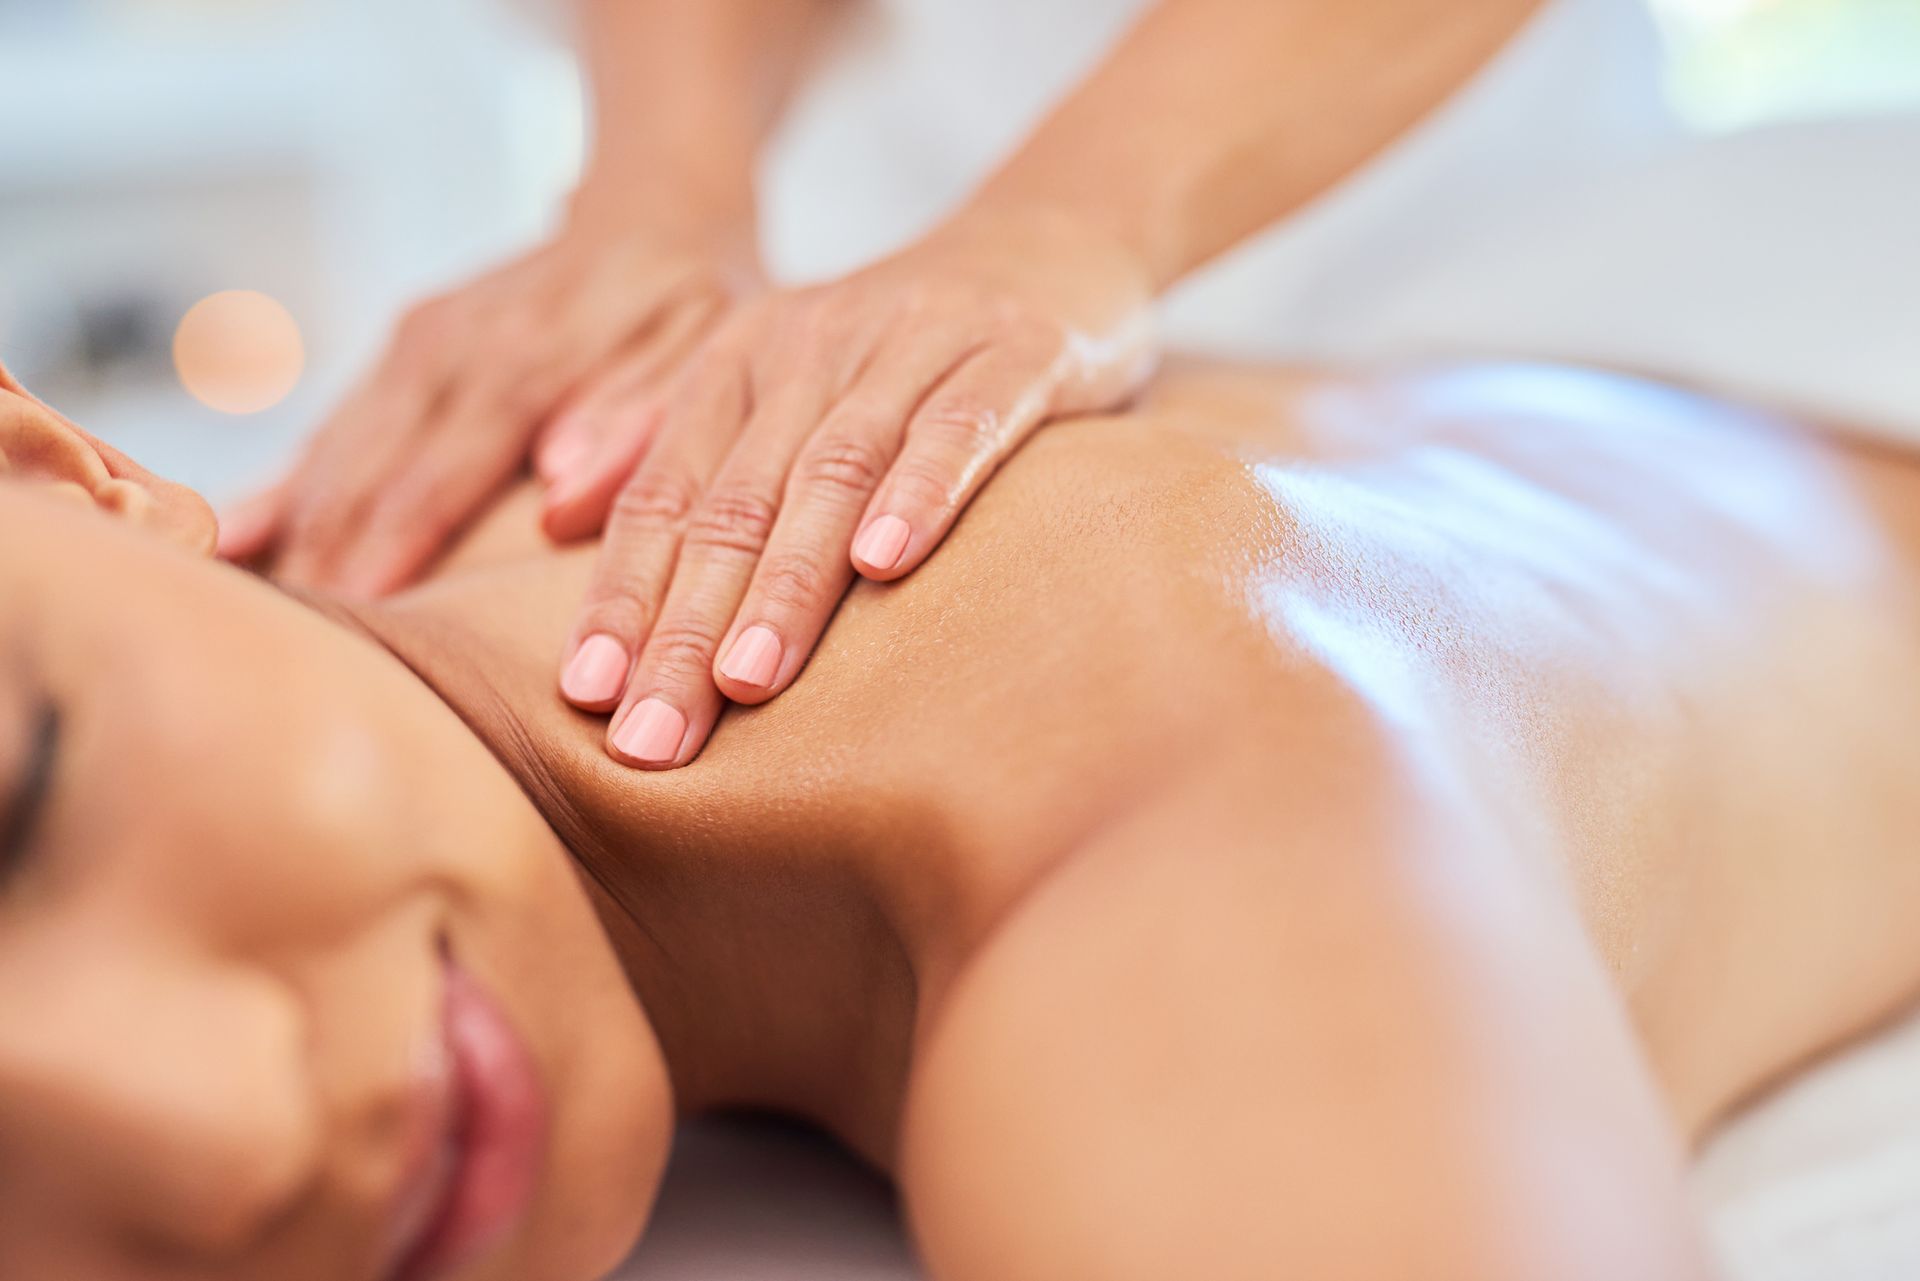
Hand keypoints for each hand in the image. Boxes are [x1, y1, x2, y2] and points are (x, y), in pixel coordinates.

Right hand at [221, 200, 761, 594]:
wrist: (655, 211)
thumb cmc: (695, 300)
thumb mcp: (704, 347)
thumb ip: (638, 417)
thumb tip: (563, 490)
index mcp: (526, 356)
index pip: (441, 471)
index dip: (393, 548)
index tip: (356, 619)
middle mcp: (454, 345)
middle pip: (369, 469)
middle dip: (325, 558)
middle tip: (291, 650)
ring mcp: (419, 343)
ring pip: (337, 449)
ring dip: (293, 528)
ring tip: (250, 612)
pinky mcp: (403, 349)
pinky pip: (335, 426)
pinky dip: (285, 484)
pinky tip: (234, 538)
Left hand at [554, 206, 1156, 767]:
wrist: (1054, 239)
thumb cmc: (898, 346)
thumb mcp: (775, 376)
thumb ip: (667, 436)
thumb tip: (553, 512)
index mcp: (741, 360)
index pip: (664, 494)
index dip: (620, 594)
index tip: (587, 697)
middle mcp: (813, 344)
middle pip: (735, 502)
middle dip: (686, 626)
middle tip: (652, 737)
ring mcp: (916, 342)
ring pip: (834, 471)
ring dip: (785, 582)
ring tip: (745, 682)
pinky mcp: (1015, 351)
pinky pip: (961, 427)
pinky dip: (922, 490)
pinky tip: (888, 564)